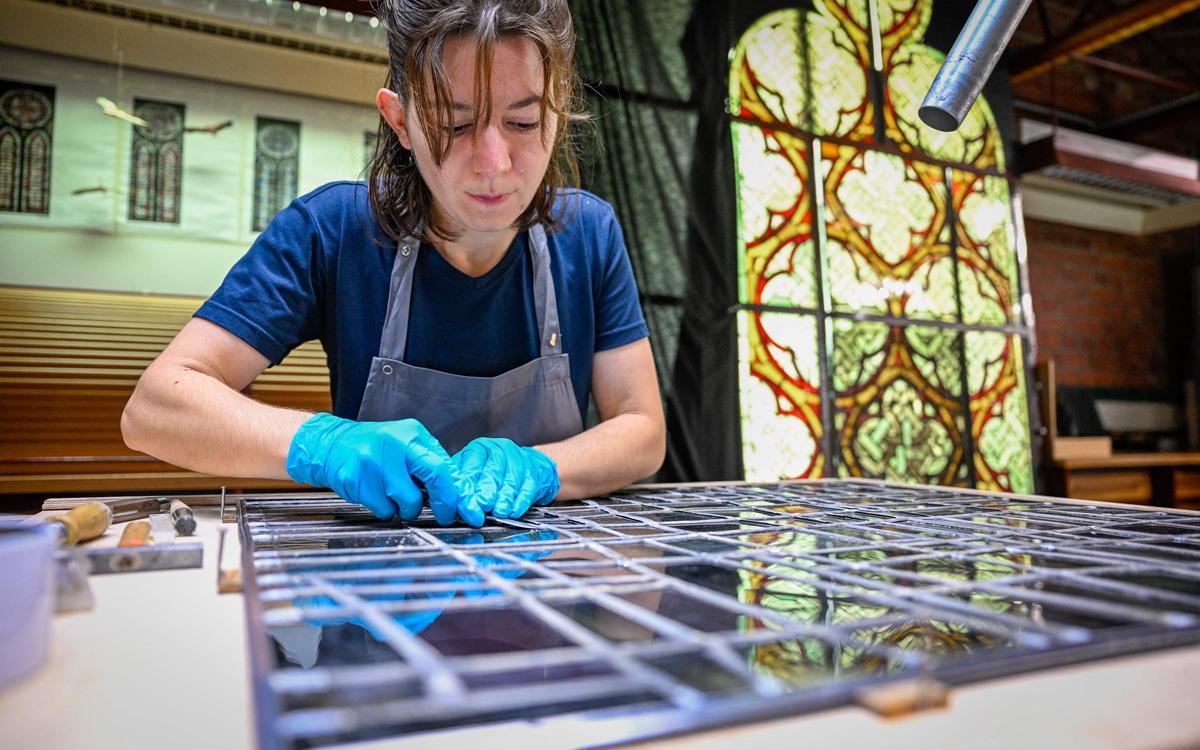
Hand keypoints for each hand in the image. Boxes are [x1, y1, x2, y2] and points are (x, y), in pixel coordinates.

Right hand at [286, 413, 481, 525]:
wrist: (331, 445)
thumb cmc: (375, 448)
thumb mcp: (406, 445)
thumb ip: (431, 463)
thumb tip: (459, 492)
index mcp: (412, 435)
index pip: (444, 465)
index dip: (458, 492)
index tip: (468, 510)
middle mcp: (395, 444)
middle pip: (435, 477)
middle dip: (444, 503)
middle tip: (445, 516)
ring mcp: (374, 462)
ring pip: (407, 501)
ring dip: (406, 508)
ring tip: (396, 495)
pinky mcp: (357, 480)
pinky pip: (384, 509)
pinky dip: (385, 510)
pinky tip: (377, 495)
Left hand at [451, 438, 558, 519]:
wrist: (526, 467)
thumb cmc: (492, 473)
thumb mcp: (472, 474)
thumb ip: (460, 487)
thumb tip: (445, 506)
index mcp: (478, 449)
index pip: (470, 468)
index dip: (467, 488)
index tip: (463, 505)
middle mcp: (498, 449)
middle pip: (492, 471)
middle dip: (486, 490)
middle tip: (482, 505)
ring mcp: (518, 458)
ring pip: (511, 479)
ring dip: (504, 497)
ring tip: (499, 511)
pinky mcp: (533, 471)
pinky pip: (528, 486)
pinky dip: (521, 500)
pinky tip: (515, 510)